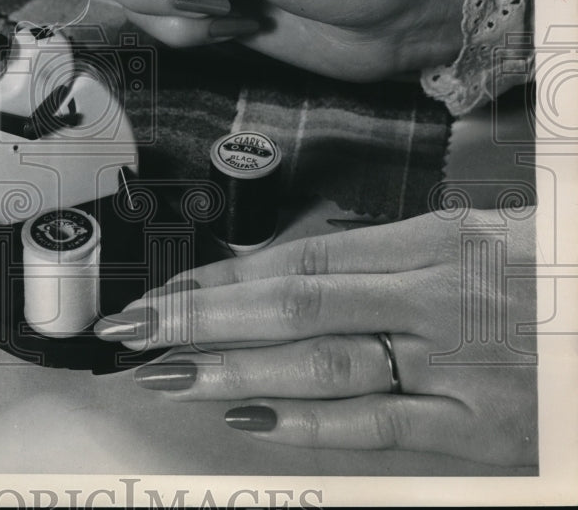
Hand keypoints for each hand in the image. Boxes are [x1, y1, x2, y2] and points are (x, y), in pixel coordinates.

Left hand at [94, 209, 536, 465]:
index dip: (226, 275)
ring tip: (163, 373)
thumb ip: (395, 250)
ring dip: (230, 369)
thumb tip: (302, 259)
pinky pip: (375, 426)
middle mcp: (437, 299)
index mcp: (439, 242)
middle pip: (291, 304)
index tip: (168, 286)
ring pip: (319, 364)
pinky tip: (245, 414)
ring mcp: (455, 368)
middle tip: (131, 328)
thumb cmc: (556, 273)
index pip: (302, 258)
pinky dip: (305, 423)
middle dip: (201, 317)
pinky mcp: (478, 431)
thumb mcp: (487, 234)